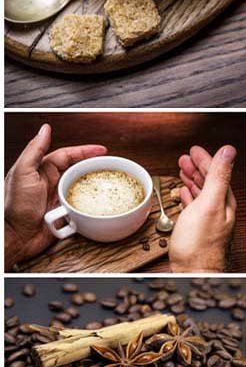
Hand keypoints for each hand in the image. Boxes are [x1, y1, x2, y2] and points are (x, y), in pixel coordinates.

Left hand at [5, 123, 106, 268]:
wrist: (16, 237)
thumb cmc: (14, 206)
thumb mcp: (23, 172)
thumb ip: (35, 149)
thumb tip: (45, 129)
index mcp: (43, 170)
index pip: (68, 155)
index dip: (85, 151)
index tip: (101, 150)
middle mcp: (52, 183)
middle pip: (79, 170)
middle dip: (94, 167)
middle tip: (110, 166)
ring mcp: (59, 199)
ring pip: (83, 188)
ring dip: (94, 187)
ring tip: (108, 184)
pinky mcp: (65, 215)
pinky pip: (82, 209)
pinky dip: (90, 207)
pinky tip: (98, 205)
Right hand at [168, 144, 236, 272]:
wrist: (193, 274)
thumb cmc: (200, 246)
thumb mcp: (209, 205)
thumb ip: (218, 177)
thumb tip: (228, 151)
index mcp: (224, 202)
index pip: (217, 173)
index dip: (205, 159)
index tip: (194, 150)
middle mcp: (219, 211)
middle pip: (209, 182)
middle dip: (197, 168)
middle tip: (185, 158)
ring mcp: (208, 221)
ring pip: (201, 194)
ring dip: (192, 180)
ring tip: (183, 171)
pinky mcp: (197, 232)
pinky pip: (194, 207)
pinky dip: (189, 197)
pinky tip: (184, 195)